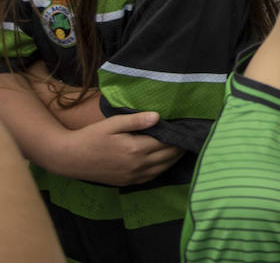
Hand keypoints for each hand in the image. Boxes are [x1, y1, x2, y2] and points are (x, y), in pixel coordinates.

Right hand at [51, 112, 182, 185]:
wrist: (69, 158)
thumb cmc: (91, 137)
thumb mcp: (113, 123)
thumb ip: (136, 120)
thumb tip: (158, 116)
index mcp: (136, 148)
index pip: (166, 142)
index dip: (178, 134)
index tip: (187, 127)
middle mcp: (137, 165)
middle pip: (168, 156)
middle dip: (180, 147)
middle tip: (189, 137)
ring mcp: (132, 176)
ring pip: (162, 169)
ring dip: (174, 159)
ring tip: (182, 148)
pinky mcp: (126, 182)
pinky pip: (151, 177)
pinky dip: (162, 169)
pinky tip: (165, 161)